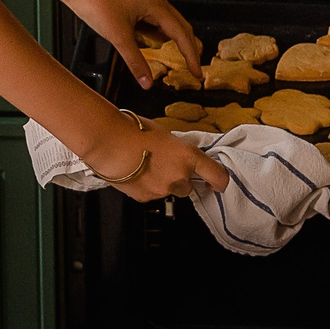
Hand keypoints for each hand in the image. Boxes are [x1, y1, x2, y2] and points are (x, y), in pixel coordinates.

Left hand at [66, 0, 202, 88]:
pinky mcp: (136, 4)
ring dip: (174, 42)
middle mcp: (156, 1)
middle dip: (188, 49)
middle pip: (181, 27)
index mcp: (156, 5)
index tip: (197, 72)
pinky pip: (155, 22)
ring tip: (178, 61)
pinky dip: (159, 36)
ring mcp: (146, 1)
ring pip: (168, 25)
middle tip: (192, 69)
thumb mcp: (118, 37)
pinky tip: (156, 47)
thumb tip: (147, 82)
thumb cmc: (96, 3)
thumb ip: (135, 61)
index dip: (191, 56)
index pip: (182, 34)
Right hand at [82, 119, 230, 201]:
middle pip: (189, 187)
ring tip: (144, 166)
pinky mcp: (146, 198)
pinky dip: (146, 186)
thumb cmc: (133, 131)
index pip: (217, 175)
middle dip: (180, 179)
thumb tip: (178, 155)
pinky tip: (135, 173)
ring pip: (169, 191)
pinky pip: (151, 195)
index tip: (217, 183)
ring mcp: (163, 190)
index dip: (220, 181)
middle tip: (164, 166)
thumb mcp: (164, 134)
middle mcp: (180, 176)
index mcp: (189, 157)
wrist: (109, 143)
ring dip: (162, 183)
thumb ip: (177, 149)